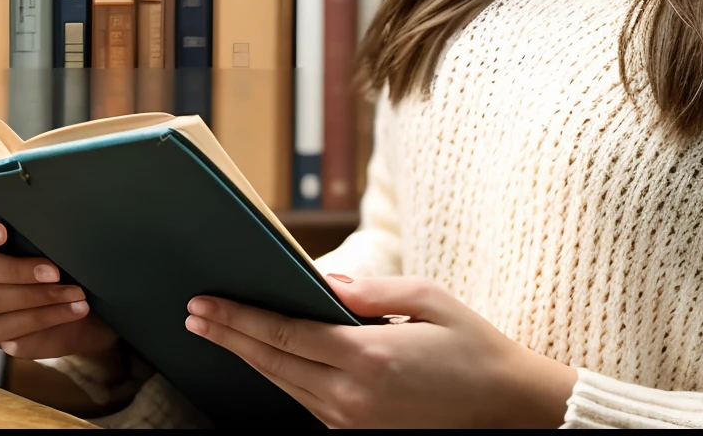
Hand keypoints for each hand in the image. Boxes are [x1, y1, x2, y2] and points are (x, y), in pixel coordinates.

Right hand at [0, 209, 119, 361]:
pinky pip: (10, 331)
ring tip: (74, 292)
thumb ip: (37, 225)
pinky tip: (74, 309)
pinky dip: (48, 318)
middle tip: (53, 270)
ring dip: (36, 297)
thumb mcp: (52, 238)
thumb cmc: (61, 259)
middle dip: (10, 270)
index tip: (4, 233)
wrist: (81, 301)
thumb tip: (49, 213)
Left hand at [184, 273, 576, 427]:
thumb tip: (320, 282)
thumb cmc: (474, 346)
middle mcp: (354, 396)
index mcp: (369, 358)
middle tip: (193, 315)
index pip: (285, 335)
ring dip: (249, 358)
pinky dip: (282, 377)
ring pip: (286, 387)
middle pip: (274, 364)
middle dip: (230, 337)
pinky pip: (309, 403)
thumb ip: (369, 290)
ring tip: (217, 332)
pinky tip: (265, 358)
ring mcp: (354, 422)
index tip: (204, 304)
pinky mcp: (360, 434)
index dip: (239, 318)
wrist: (509, 408)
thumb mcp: (429, 299)